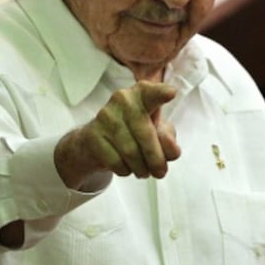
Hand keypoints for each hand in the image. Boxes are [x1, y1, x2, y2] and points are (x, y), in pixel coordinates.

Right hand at [54, 81, 180, 189]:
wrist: (95, 142)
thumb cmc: (133, 132)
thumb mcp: (156, 133)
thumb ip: (168, 139)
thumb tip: (170, 149)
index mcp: (141, 94)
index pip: (151, 92)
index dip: (160, 93)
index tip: (171, 93)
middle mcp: (122, 100)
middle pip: (145, 134)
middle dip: (156, 159)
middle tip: (160, 172)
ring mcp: (105, 116)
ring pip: (131, 151)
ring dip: (141, 168)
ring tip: (143, 170)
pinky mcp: (92, 134)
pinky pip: (115, 161)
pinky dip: (125, 170)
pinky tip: (125, 166)